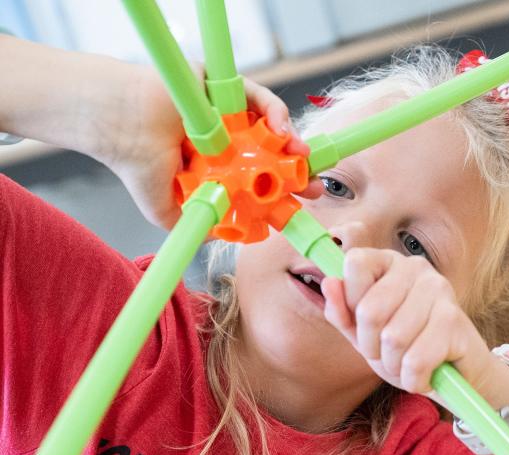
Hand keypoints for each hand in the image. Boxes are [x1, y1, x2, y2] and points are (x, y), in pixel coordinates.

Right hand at [97, 67, 309, 230]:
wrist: (118, 126)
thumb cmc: (136, 164)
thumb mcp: (167, 210)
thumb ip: (196, 223)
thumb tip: (223, 237)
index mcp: (221, 167)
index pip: (261, 180)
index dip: (284, 193)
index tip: (300, 205)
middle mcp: (229, 139)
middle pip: (274, 153)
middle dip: (298, 169)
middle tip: (314, 185)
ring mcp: (228, 113)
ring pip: (270, 126)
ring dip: (292, 142)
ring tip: (301, 157)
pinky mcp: (223, 86)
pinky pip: (257, 97)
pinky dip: (275, 111)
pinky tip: (281, 129)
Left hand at [320, 248, 508, 406]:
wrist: (456, 373)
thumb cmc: (406, 347)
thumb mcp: (364, 333)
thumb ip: (342, 312)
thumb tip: (329, 283)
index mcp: (389, 262)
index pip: (355, 263)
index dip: (351, 303)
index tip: (365, 324)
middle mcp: (416, 268)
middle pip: (370, 310)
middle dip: (371, 346)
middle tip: (387, 353)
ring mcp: (439, 291)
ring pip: (393, 339)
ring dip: (394, 366)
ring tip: (408, 364)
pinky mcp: (455, 321)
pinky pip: (416, 360)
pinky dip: (413, 379)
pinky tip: (423, 376)